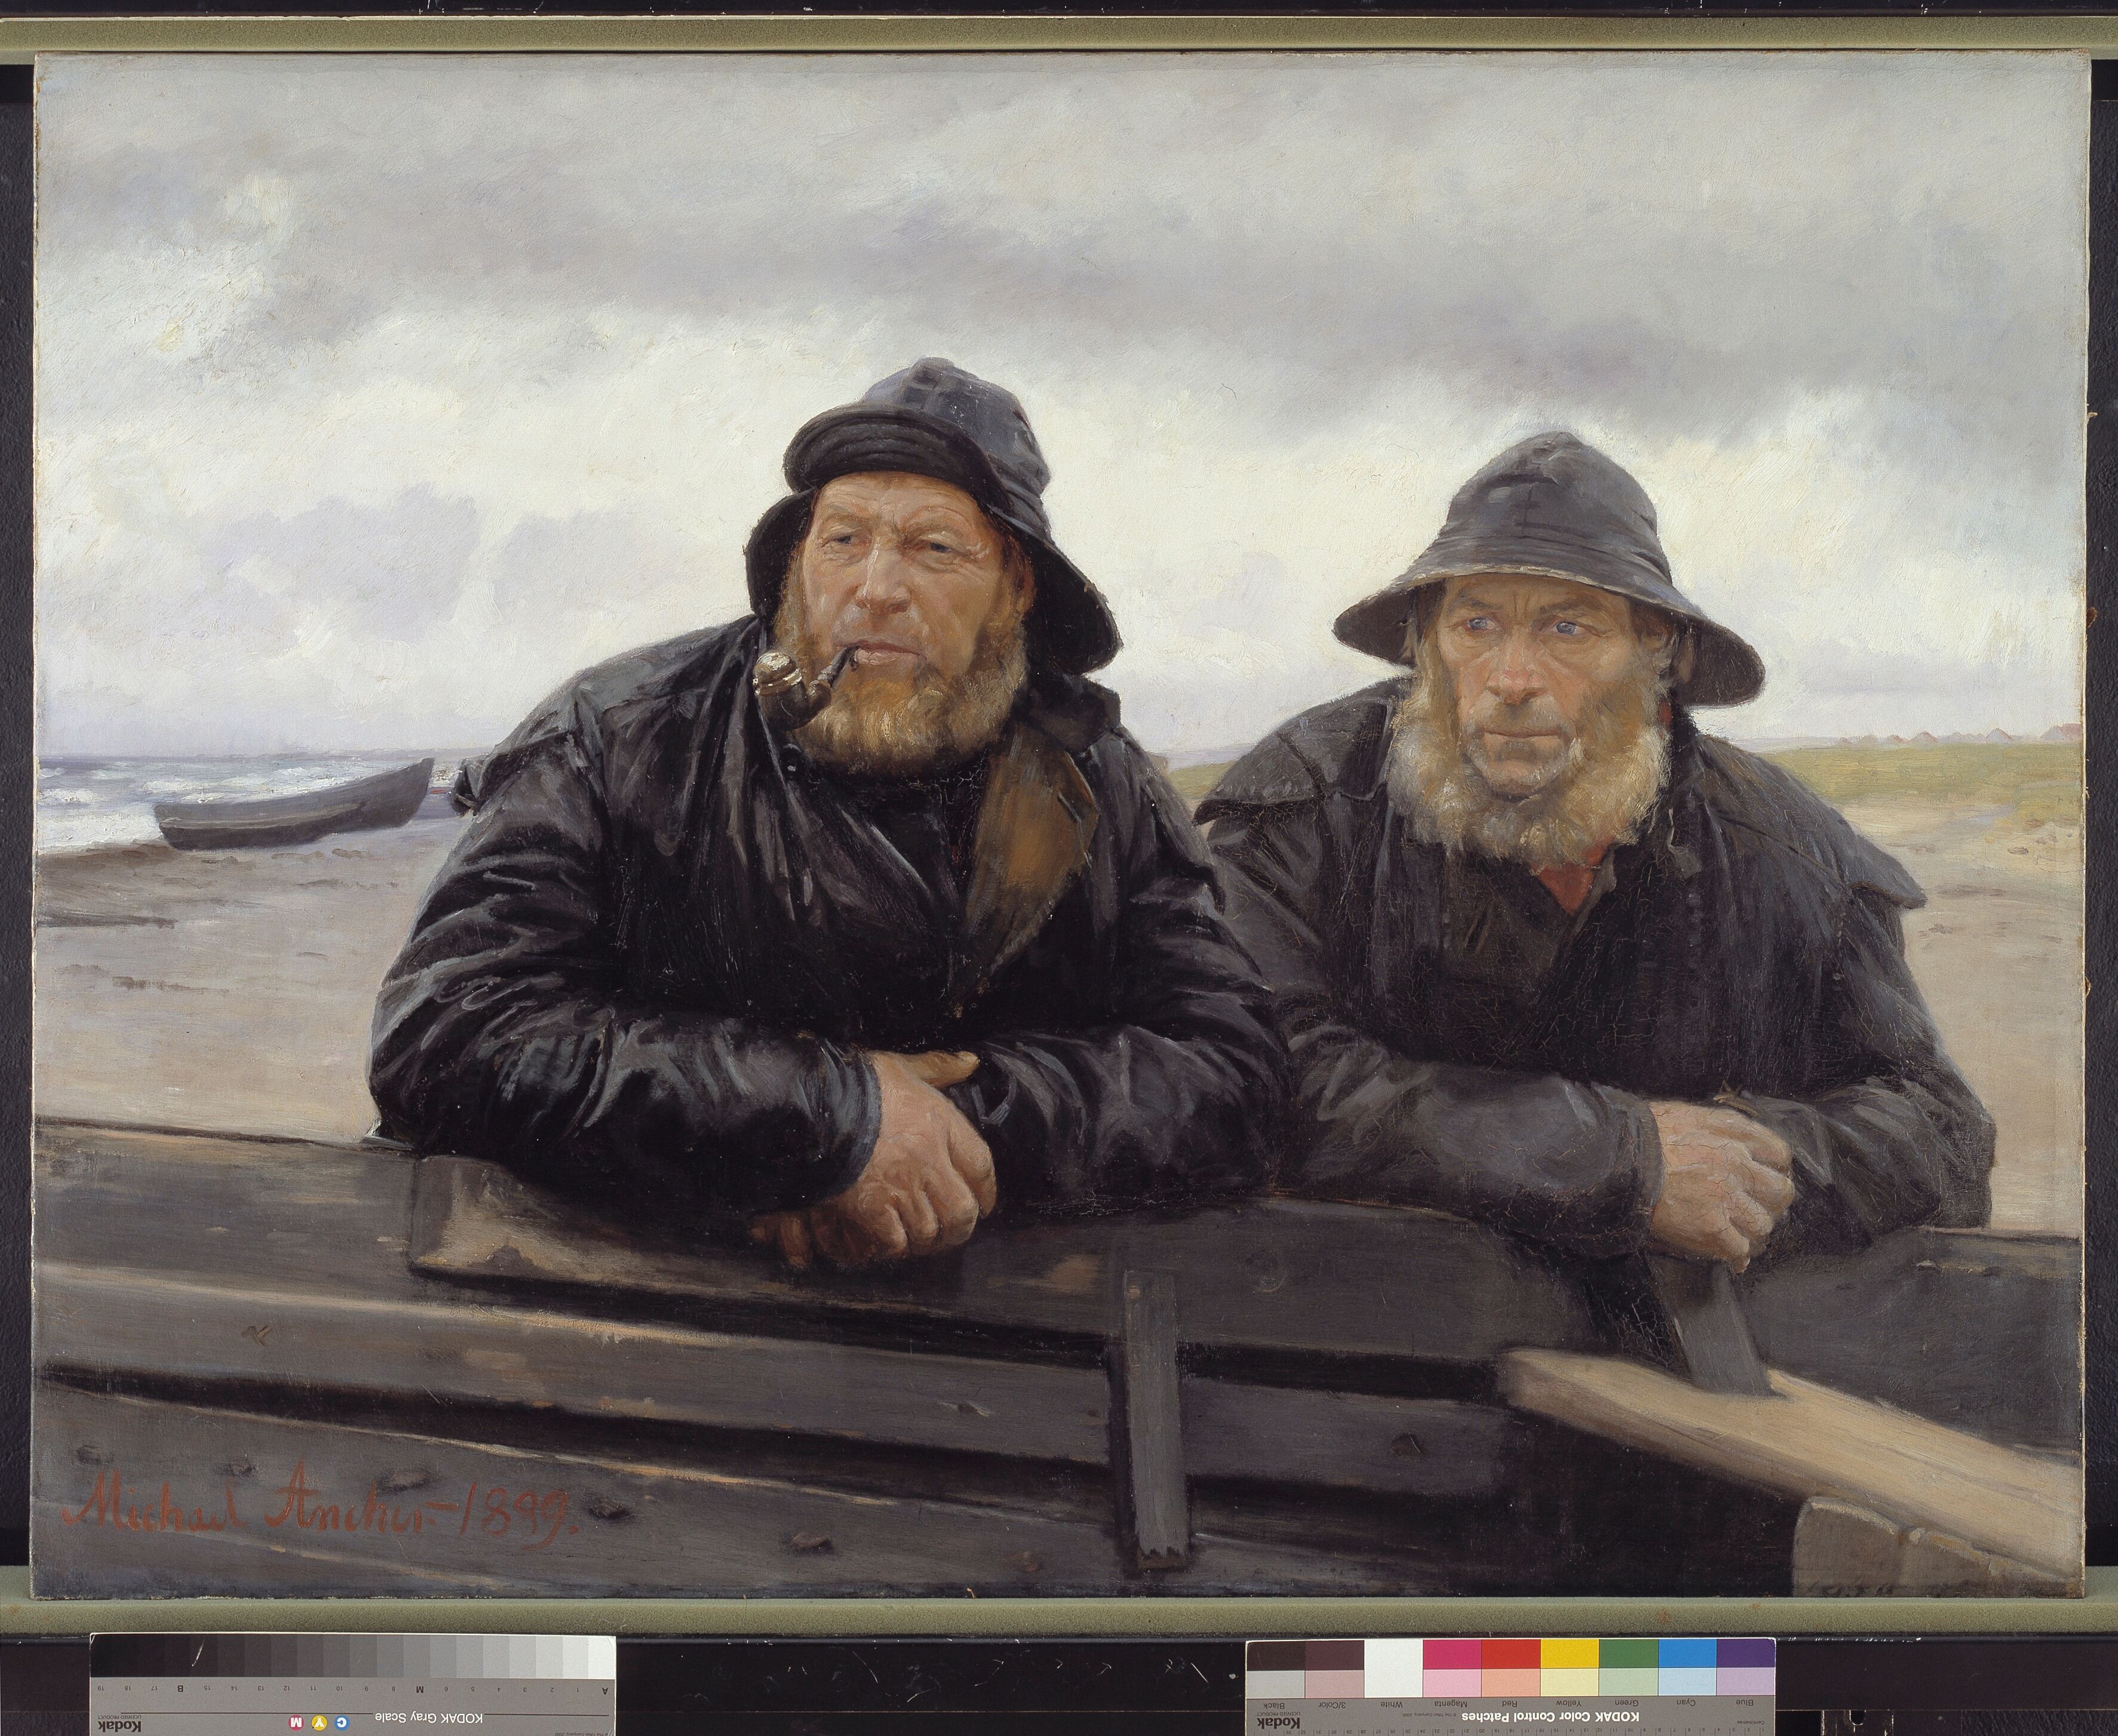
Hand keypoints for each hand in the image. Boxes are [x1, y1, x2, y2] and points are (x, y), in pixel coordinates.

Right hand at [749, 1050, 992, 1267]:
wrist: (809, 1104)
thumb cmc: (854, 1082)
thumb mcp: (900, 1066)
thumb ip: (938, 1067)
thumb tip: (971, 1061)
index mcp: (939, 1122)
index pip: (980, 1165)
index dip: (987, 1190)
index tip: (985, 1204)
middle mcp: (927, 1159)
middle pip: (962, 1209)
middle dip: (960, 1227)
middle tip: (952, 1231)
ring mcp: (899, 1187)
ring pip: (928, 1230)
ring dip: (924, 1238)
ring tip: (917, 1237)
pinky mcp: (869, 1209)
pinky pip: (893, 1241)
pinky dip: (892, 1245)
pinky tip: (885, 1239)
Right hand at [1645, 1100, 1796, 1271]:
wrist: (1614, 1160)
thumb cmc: (1639, 1136)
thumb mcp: (1683, 1115)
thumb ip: (1714, 1126)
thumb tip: (1731, 1141)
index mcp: (1730, 1134)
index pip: (1778, 1154)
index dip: (1775, 1169)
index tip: (1766, 1178)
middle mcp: (1736, 1164)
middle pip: (1779, 1191)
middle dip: (1771, 1203)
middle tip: (1756, 1210)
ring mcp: (1726, 1197)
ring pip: (1763, 1223)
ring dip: (1752, 1231)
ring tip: (1739, 1235)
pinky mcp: (1712, 1227)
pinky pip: (1740, 1249)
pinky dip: (1737, 1257)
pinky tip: (1732, 1260)